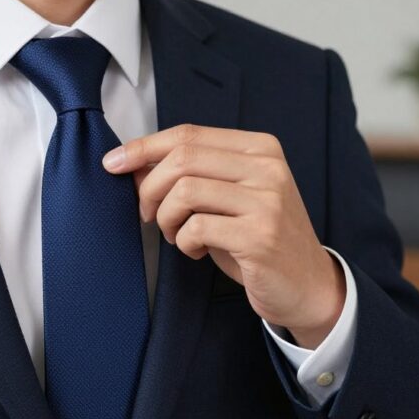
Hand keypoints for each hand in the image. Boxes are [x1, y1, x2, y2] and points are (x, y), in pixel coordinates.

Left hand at [102, 124, 344, 348]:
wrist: (307, 284)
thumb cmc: (255, 236)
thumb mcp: (226, 195)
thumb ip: (188, 173)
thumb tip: (130, 161)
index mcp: (259, 148)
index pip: (188, 134)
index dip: (143, 147)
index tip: (112, 163)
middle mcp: (267, 168)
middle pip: (182, 159)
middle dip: (150, 188)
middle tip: (148, 214)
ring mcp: (267, 201)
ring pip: (185, 191)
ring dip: (166, 218)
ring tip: (175, 235)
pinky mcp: (260, 236)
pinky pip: (196, 228)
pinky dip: (183, 242)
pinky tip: (196, 250)